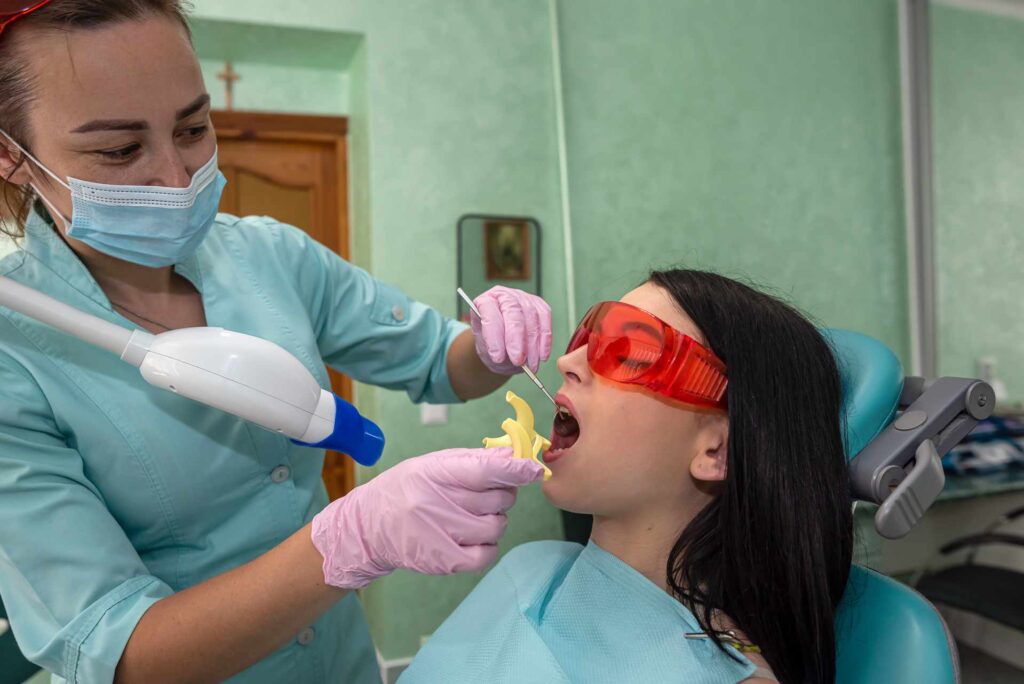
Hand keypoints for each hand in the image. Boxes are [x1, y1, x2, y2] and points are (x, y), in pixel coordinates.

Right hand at [310, 448, 543, 588]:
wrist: (368, 528)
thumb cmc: (407, 489)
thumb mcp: (433, 464)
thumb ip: (475, 460)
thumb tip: (516, 456)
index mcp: (433, 473)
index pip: (484, 470)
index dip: (514, 469)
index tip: (533, 468)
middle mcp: (436, 504)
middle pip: (497, 499)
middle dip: (502, 494)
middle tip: (485, 494)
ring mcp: (441, 535)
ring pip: (496, 526)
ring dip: (494, 520)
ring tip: (474, 516)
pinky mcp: (444, 562)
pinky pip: (487, 554)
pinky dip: (488, 546)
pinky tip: (474, 538)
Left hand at [471, 286, 552, 374]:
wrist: (503, 345)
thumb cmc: (492, 346)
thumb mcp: (486, 350)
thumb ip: (493, 351)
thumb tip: (506, 356)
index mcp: (485, 302)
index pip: (489, 312)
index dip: (494, 335)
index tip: (497, 356)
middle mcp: (504, 295)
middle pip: (513, 311)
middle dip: (516, 338)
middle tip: (518, 360)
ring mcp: (524, 299)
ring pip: (531, 317)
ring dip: (533, 344)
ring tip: (530, 364)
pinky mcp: (540, 306)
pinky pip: (545, 320)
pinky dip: (545, 340)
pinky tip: (542, 355)